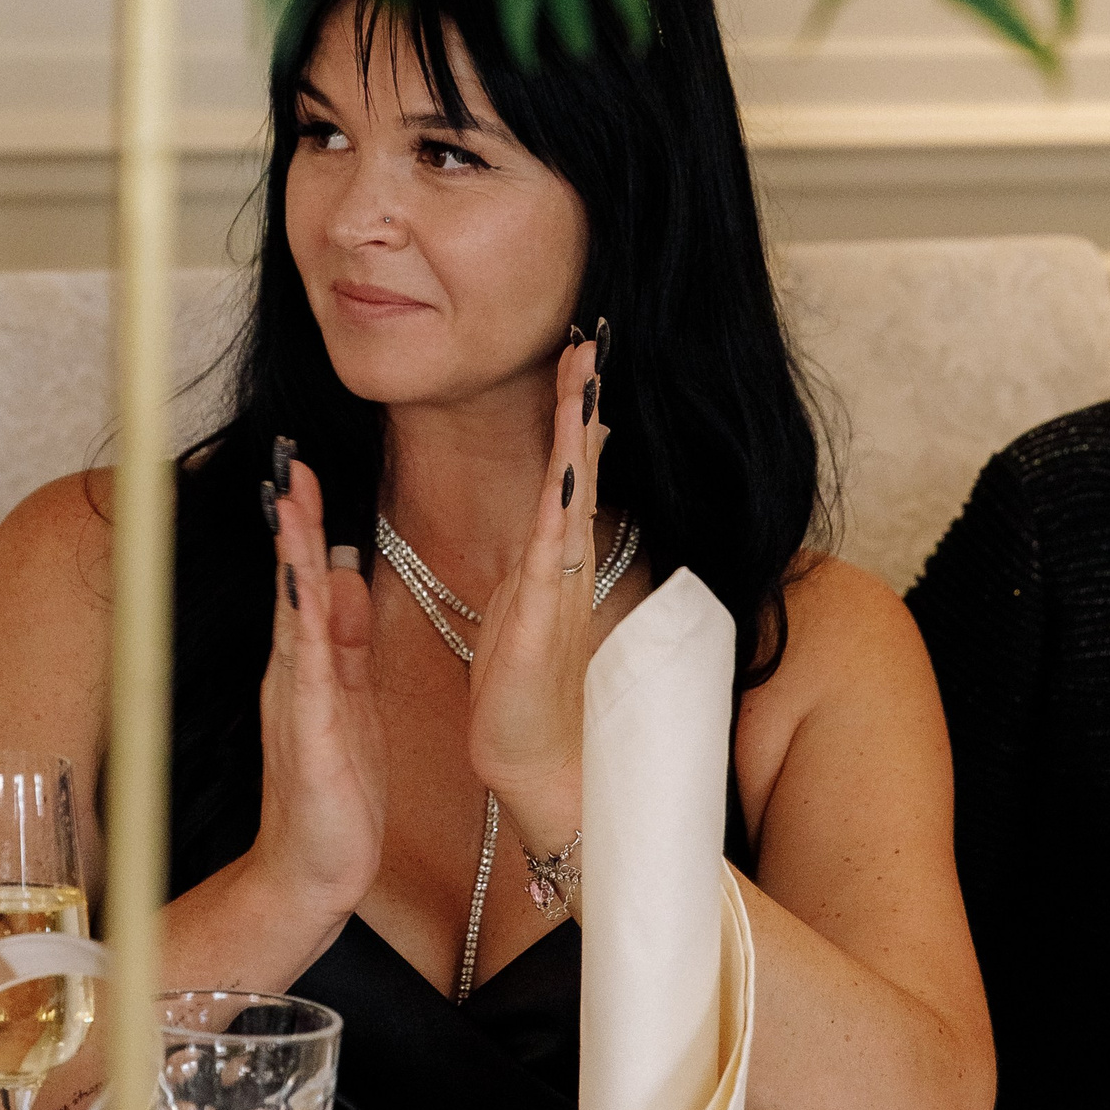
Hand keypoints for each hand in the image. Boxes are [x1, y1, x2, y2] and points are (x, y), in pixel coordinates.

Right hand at [250, 444, 388, 919]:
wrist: (312, 871)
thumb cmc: (334, 791)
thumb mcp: (348, 699)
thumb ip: (342, 639)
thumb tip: (338, 572)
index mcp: (311, 663)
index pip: (306, 578)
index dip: (307, 522)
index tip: (306, 466)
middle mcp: (294, 673)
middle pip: (291, 582)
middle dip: (293, 519)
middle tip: (291, 459)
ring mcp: (297, 702)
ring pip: (294, 613)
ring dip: (292, 556)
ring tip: (290, 500)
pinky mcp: (310, 736)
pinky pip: (309, 670)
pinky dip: (305, 625)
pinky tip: (305, 589)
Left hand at [467, 332, 605, 858]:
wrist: (539, 768)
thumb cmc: (526, 694)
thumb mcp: (519, 608)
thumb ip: (534, 559)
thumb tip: (548, 514)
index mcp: (549, 558)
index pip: (564, 469)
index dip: (570, 412)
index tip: (577, 354)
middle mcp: (561, 565)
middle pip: (577, 467)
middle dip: (582, 403)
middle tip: (591, 342)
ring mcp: (556, 590)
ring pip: (569, 496)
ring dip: (577, 437)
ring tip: (584, 379)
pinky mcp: (541, 623)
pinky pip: (550, 555)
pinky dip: (561, 510)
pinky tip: (569, 469)